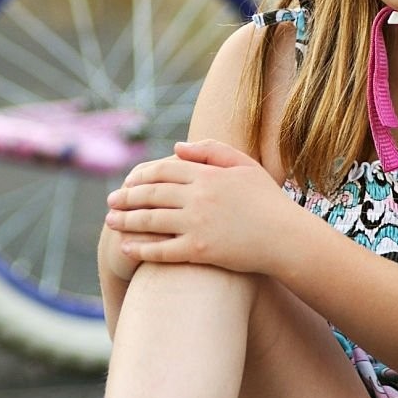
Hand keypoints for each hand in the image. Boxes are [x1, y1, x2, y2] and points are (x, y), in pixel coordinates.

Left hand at [104, 139, 290, 273]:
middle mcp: (198, 197)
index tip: (127, 180)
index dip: (141, 175)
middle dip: (126, 197)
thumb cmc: (268, 201)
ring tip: (110, 221)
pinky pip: (163, 250)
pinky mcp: (200, 250)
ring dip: (126, 220)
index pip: (164, 170)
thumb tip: (177, 146)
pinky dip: (141, 249)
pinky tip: (126, 248)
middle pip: (152, 194)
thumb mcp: (244, 165)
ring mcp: (197, 224)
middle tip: (110, 201)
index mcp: (208, 174)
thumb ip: (211, 151)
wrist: (286, 238)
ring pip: (151, 220)